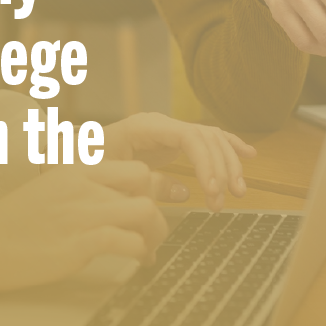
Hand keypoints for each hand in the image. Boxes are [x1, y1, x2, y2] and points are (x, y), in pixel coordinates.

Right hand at [0, 162, 169, 293]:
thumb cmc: (14, 223)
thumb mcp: (51, 190)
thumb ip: (85, 189)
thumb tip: (119, 201)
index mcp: (76, 168)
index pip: (134, 167)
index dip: (153, 187)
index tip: (159, 203)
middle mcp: (83, 184)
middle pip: (146, 183)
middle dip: (159, 208)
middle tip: (154, 231)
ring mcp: (82, 212)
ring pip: (145, 211)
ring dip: (155, 233)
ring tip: (147, 249)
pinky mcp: (79, 242)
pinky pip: (128, 241)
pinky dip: (140, 253)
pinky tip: (136, 262)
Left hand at [103, 112, 254, 210]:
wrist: (75, 156)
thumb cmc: (88, 167)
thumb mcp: (111, 178)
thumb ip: (144, 185)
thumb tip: (183, 192)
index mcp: (144, 126)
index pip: (188, 136)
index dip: (206, 162)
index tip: (212, 191)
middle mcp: (161, 124)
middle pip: (204, 138)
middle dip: (220, 169)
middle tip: (222, 202)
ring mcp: (169, 130)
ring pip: (211, 139)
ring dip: (229, 164)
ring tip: (237, 192)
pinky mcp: (173, 141)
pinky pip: (208, 139)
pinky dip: (229, 147)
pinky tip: (250, 154)